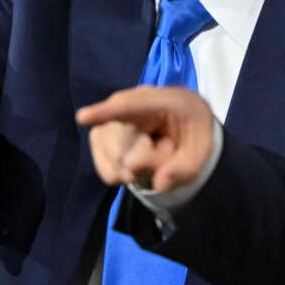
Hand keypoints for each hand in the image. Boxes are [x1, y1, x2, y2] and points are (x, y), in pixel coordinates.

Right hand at [76, 85, 213, 191]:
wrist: (185, 121)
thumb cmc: (193, 130)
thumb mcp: (202, 150)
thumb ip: (185, 168)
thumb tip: (158, 184)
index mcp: (163, 100)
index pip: (130, 105)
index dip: (106, 112)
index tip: (82, 118)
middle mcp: (132, 102)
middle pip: (122, 143)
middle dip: (144, 161)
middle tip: (166, 151)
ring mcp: (113, 117)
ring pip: (112, 157)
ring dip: (134, 168)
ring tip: (151, 155)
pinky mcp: (101, 134)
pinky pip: (104, 166)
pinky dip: (120, 173)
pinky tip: (135, 164)